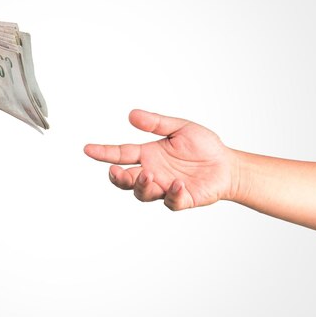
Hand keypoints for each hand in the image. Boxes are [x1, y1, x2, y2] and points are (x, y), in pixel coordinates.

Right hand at [84, 109, 237, 209]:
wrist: (228, 164)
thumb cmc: (203, 147)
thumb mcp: (180, 128)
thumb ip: (156, 123)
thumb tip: (131, 114)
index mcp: (148, 154)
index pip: (121, 154)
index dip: (103, 152)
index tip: (87, 149)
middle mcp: (152, 172)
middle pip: (125, 180)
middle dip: (118, 177)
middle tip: (116, 171)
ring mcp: (165, 187)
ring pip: (143, 193)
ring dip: (142, 186)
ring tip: (149, 175)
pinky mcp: (182, 199)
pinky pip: (172, 201)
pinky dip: (172, 194)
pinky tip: (178, 184)